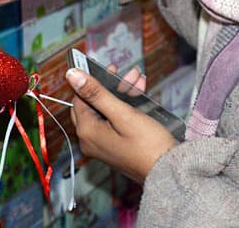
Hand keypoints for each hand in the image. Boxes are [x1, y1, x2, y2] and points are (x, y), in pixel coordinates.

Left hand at [67, 67, 176, 182]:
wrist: (167, 171)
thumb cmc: (147, 144)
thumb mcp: (122, 113)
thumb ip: (96, 93)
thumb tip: (71, 75)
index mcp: (87, 132)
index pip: (79, 98)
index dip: (92, 80)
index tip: (107, 67)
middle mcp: (90, 140)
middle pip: (92, 103)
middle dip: (110, 85)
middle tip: (124, 73)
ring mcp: (103, 144)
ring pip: (106, 110)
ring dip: (121, 93)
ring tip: (138, 79)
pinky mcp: (115, 146)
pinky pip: (114, 120)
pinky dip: (125, 106)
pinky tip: (139, 93)